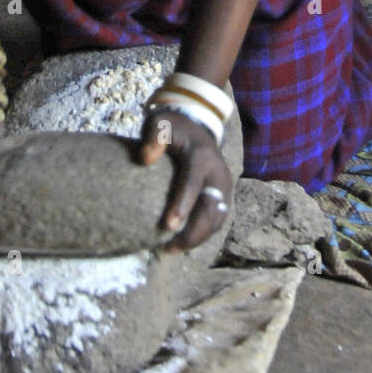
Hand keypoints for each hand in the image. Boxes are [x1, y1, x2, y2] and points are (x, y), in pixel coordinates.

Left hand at [137, 106, 232, 250]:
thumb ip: (153, 137)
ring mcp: (225, 185)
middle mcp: (218, 172)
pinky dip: (204, 234)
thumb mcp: (160, 123)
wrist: (197, 126)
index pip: (194, 183)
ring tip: (172, 249)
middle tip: (169, 248)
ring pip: (218, 218)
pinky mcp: (225, 195)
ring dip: (198, 237)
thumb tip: (146, 158)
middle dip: (193, 232)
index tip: (168, 226)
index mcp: (202, 156)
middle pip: (211, 208)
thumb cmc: (173, 128)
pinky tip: (184, 243)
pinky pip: (218, 219)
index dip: (182, 205)